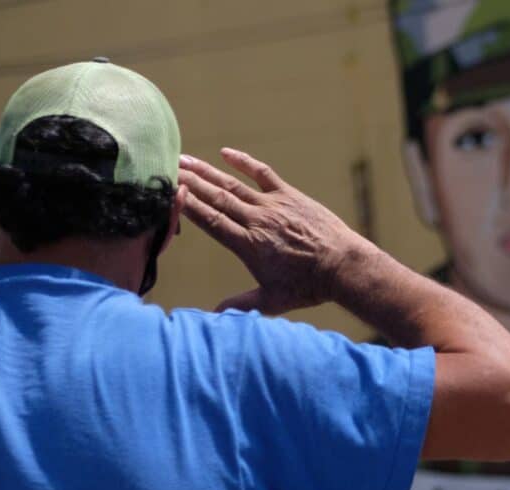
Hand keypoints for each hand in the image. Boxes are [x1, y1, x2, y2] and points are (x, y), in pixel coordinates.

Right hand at [177, 148, 371, 313]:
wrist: (343, 266)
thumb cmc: (309, 286)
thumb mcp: (273, 301)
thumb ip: (241, 305)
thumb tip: (213, 316)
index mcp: (248, 245)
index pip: (210, 221)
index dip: (187, 206)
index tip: (168, 193)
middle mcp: (257, 221)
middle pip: (215, 199)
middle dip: (189, 183)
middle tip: (167, 168)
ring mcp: (274, 205)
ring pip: (233, 185)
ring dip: (207, 172)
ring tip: (185, 160)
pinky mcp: (291, 196)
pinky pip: (263, 174)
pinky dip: (244, 162)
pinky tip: (226, 153)